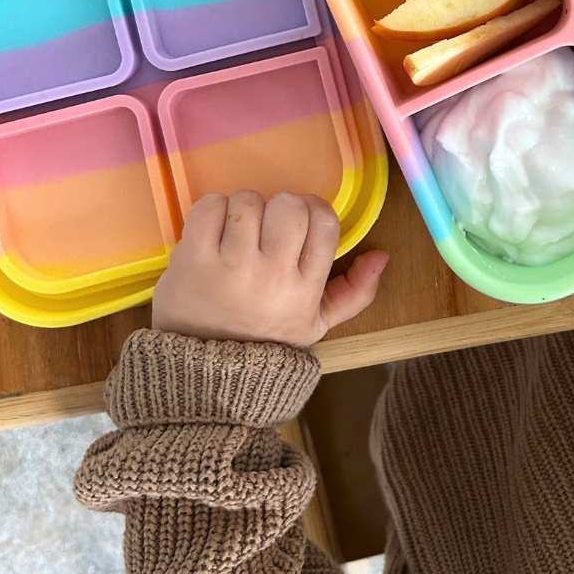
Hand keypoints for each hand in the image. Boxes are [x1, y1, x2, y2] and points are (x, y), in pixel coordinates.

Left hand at [151, 191, 387, 346]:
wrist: (203, 373)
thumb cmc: (265, 342)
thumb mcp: (316, 324)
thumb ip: (355, 292)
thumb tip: (381, 255)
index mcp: (305, 289)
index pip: (324, 221)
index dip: (313, 210)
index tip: (300, 223)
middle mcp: (271, 275)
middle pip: (288, 205)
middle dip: (279, 208)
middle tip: (267, 228)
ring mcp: (230, 266)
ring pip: (248, 201)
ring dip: (244, 210)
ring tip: (238, 233)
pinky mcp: (192, 259)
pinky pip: (210, 206)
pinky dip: (213, 210)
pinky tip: (214, 232)